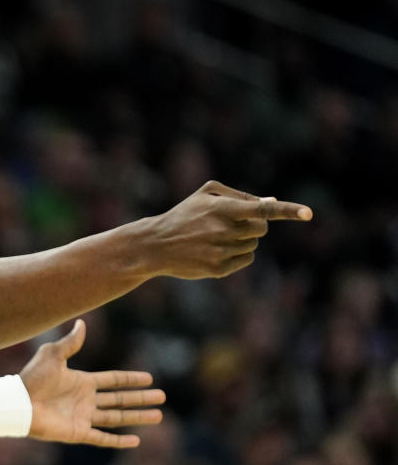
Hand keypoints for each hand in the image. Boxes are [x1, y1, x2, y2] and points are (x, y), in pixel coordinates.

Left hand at [20, 320, 164, 447]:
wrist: (18, 404)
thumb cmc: (32, 379)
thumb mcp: (52, 355)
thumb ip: (70, 342)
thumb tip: (82, 323)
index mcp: (82, 382)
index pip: (113, 380)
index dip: (131, 379)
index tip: (150, 378)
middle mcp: (85, 400)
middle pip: (120, 399)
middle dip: (141, 398)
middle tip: (162, 397)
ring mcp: (83, 417)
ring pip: (117, 418)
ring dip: (137, 417)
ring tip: (158, 416)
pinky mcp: (78, 433)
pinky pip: (102, 438)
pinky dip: (118, 441)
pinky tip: (135, 441)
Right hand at [145, 180, 312, 278]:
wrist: (155, 245)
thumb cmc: (184, 215)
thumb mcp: (206, 195)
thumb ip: (240, 196)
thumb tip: (272, 202)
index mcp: (221, 209)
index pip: (262, 209)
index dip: (287, 210)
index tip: (308, 213)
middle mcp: (223, 231)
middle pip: (262, 228)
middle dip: (254, 225)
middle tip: (232, 224)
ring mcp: (220, 252)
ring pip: (254, 245)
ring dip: (243, 240)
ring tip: (216, 238)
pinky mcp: (218, 269)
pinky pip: (246, 259)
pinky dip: (238, 254)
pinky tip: (215, 251)